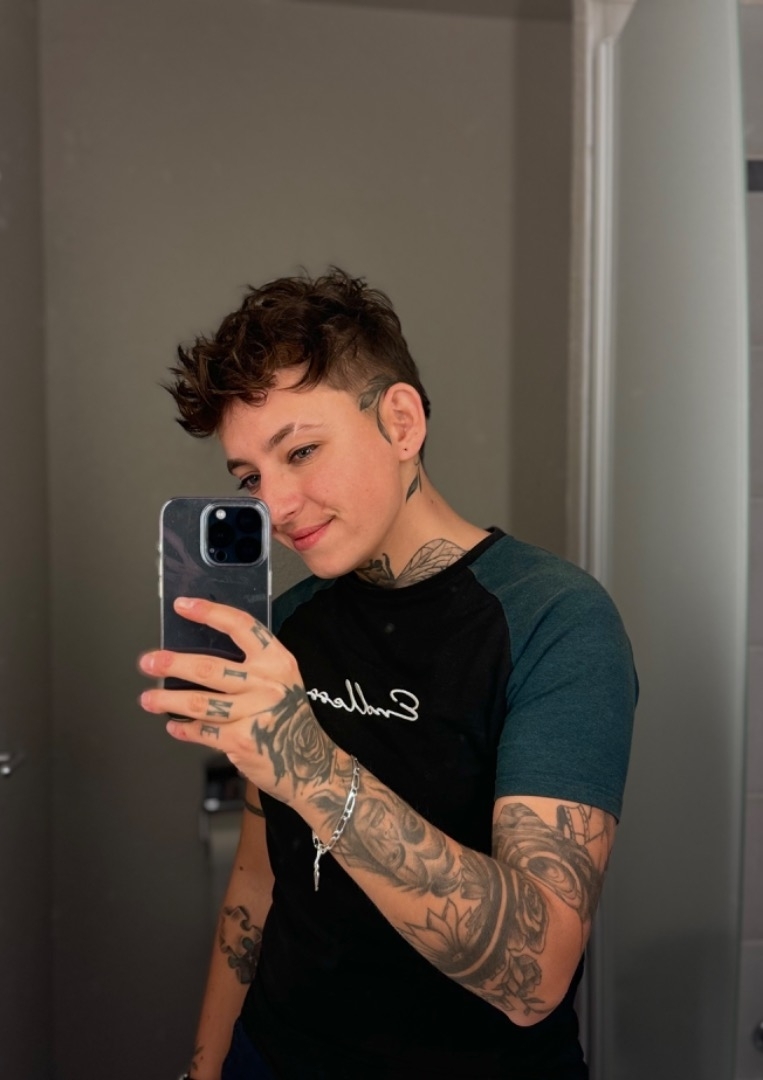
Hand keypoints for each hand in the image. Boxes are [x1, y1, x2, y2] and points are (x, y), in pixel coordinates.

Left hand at [139, 597, 336, 804]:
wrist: (312, 765)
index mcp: (278, 662)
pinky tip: (174, 725)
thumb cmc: (289, 720)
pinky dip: (183, 729)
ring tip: (148, 699)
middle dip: (172, 664)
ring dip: (167, 700)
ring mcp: (255, 713)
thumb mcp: (281, 683)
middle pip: (209, 667)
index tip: (184, 606)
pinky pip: (202, 731)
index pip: (241, 626)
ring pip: (198, 702)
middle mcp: (268, 684)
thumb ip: (250, 667)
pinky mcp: (242, 741)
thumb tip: (197, 654)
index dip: (210, 613)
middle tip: (149, 662)